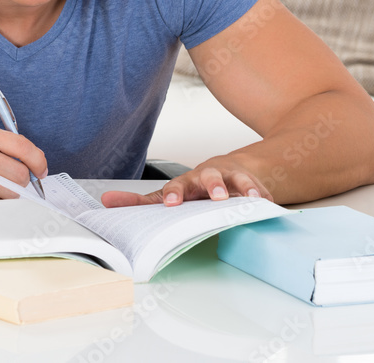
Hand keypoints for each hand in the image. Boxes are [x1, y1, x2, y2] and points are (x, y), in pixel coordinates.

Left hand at [100, 155, 271, 207]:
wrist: (232, 170)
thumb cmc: (197, 186)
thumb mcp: (170, 194)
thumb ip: (139, 201)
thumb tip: (105, 201)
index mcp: (187, 183)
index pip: (177, 187)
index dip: (174, 194)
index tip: (171, 204)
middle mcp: (209, 178)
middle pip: (208, 178)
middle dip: (212, 186)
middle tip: (216, 198)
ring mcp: (232, 179)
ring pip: (237, 181)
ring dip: (242, 189)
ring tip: (250, 200)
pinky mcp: (253, 184)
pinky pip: (260, 189)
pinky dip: (264, 195)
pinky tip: (268, 202)